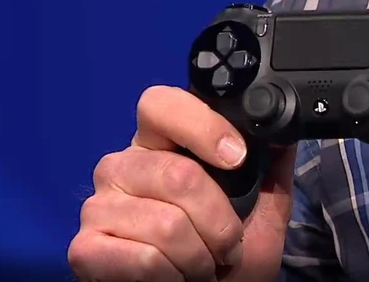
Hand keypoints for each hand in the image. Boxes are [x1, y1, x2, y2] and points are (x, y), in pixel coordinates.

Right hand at [67, 86, 295, 281]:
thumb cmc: (226, 259)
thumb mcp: (263, 211)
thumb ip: (272, 171)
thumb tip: (283, 134)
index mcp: (160, 145)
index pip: (161, 104)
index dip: (203, 127)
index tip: (238, 159)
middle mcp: (122, 166)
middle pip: (177, 174)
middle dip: (219, 223)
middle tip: (226, 247)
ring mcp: (98, 206)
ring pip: (167, 224)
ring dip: (199, 258)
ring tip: (200, 266)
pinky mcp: (85, 249)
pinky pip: (144, 258)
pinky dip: (172, 276)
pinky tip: (173, 279)